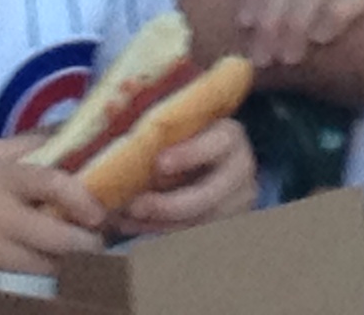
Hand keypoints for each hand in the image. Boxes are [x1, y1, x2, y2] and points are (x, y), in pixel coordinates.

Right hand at [0, 138, 104, 282]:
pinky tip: (53, 269)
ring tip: (87, 258)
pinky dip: (42, 273)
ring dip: (69, 261)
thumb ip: (24, 147)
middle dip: (87, 242)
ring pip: (44, 261)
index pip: (51, 181)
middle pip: (56, 233)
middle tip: (104, 240)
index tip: (101, 210)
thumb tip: (69, 133)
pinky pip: (21, 275)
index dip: (82, 198)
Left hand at [111, 119, 256, 235]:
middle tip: (135, 206)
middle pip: (211, 195)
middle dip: (170, 205)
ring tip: (122, 219)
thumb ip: (159, 134)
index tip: (159, 163)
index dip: (189, 154)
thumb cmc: (181, 136)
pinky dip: (158, 232)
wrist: (206, 159)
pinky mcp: (226, 225)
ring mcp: (237, 203)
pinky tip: (130, 225)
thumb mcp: (177, 127)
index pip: (217, 144)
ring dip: (158, 224)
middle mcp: (241, 170)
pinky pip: (191, 236)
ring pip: (199, 223)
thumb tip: (125, 135)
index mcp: (230, 136)